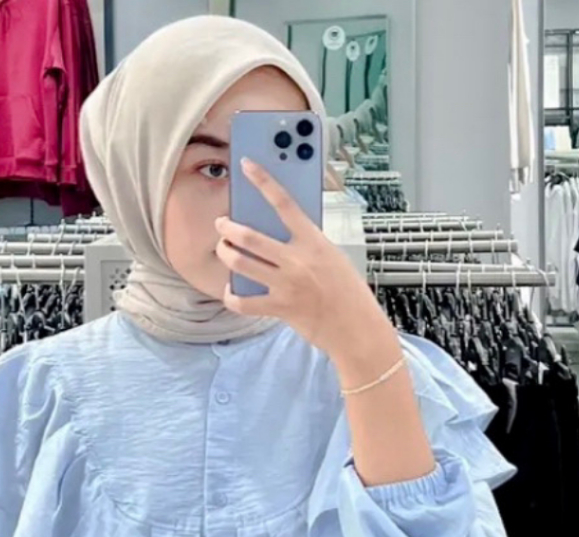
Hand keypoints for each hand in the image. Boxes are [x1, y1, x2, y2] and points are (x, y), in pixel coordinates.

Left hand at [215, 158, 382, 354]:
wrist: (357, 328)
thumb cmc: (348, 292)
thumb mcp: (332, 257)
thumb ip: (307, 244)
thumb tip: (279, 234)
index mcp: (313, 242)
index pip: (284, 204)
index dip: (263, 181)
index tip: (246, 166)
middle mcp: (297, 261)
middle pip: (250, 236)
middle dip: (228, 227)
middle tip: (222, 224)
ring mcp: (286, 285)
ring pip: (241, 263)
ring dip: (225, 253)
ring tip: (223, 248)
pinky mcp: (279, 309)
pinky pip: (244, 303)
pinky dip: (231, 296)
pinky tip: (230, 291)